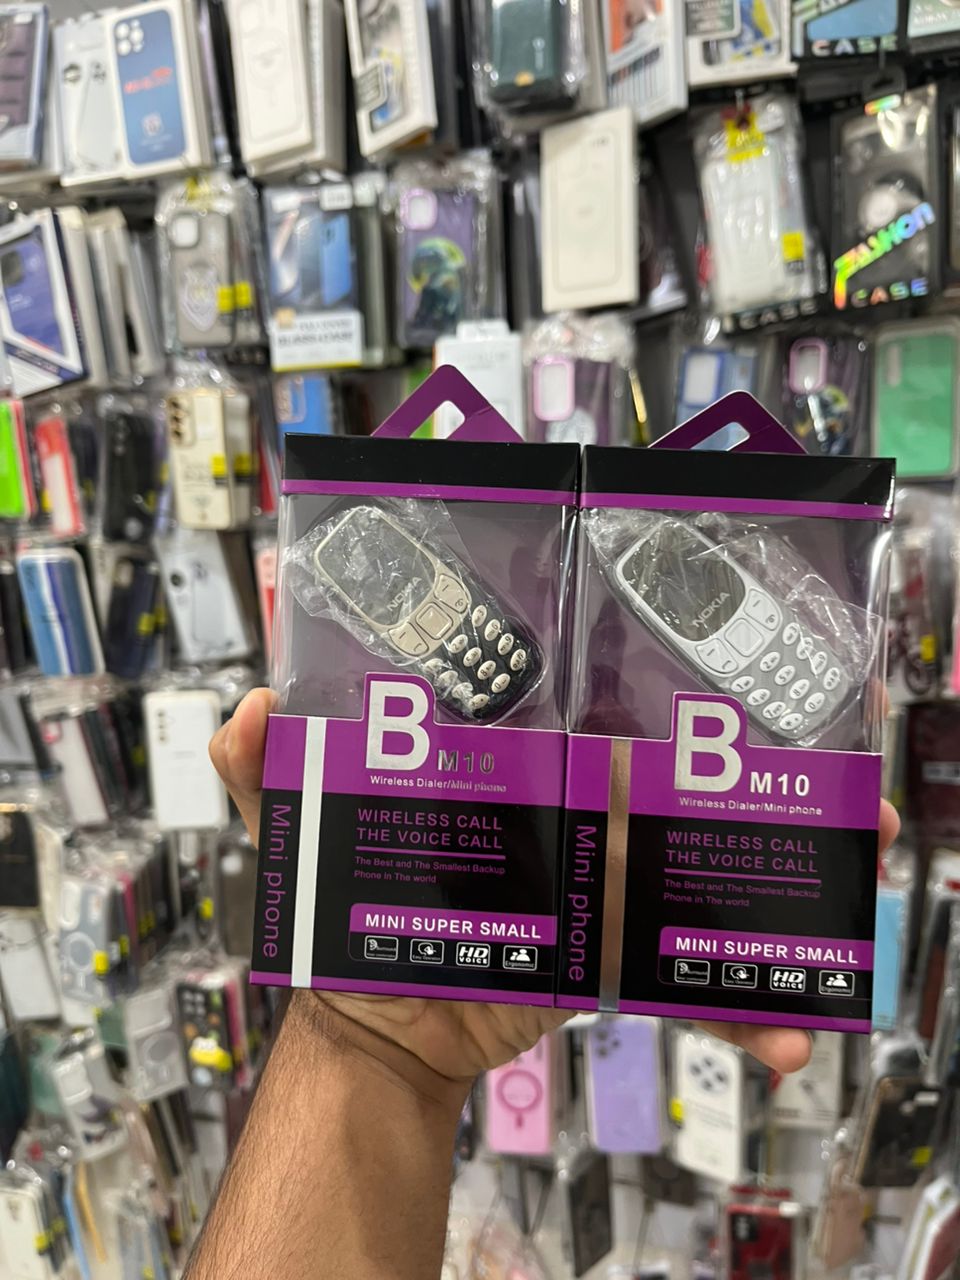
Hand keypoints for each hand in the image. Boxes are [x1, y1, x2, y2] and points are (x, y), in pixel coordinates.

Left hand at [211, 689, 898, 1085]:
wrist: (378, 1027)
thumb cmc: (345, 910)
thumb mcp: (297, 832)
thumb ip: (261, 772)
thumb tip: (249, 708)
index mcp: (515, 771)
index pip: (600, 722)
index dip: (674, 711)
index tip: (742, 702)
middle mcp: (571, 815)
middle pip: (684, 792)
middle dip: (766, 788)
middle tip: (849, 788)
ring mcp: (601, 886)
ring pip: (706, 879)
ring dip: (783, 886)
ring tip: (852, 884)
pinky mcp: (614, 956)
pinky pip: (686, 981)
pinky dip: (736, 1011)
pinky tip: (782, 1040)